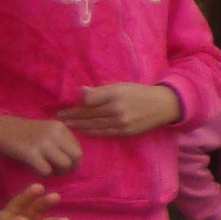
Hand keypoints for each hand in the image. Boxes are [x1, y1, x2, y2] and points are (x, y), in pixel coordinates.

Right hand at [0, 115, 80, 175]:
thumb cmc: (23, 133)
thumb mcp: (46, 131)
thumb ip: (61, 141)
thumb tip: (73, 159)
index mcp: (60, 127)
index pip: (78, 148)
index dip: (72, 159)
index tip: (61, 161)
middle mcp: (54, 133)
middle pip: (76, 156)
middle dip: (70, 167)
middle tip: (59, 170)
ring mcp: (43, 143)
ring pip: (64, 164)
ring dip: (58, 172)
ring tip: (49, 170)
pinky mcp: (30, 153)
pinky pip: (46, 171)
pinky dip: (44, 174)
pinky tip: (38, 170)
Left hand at [60, 82, 181, 136]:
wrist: (161, 105)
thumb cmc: (139, 92)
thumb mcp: (120, 86)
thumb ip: (100, 90)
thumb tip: (81, 91)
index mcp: (114, 95)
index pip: (88, 102)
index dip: (75, 106)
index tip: (64, 108)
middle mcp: (116, 109)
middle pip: (89, 115)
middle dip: (73, 117)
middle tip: (59, 119)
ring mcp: (121, 123)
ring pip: (94, 125)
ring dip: (79, 126)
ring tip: (67, 127)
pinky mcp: (125, 132)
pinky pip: (104, 133)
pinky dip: (92, 133)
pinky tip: (83, 132)